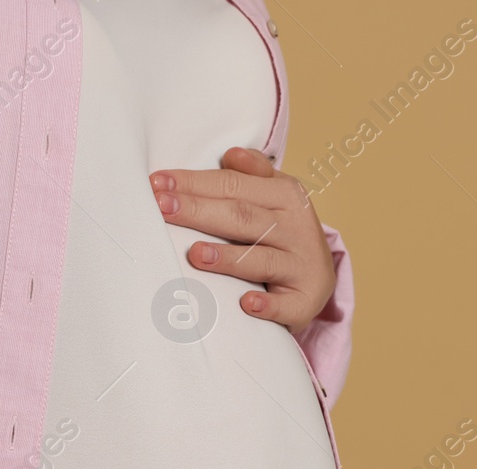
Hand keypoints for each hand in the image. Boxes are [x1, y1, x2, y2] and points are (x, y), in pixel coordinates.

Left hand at [149, 146, 335, 333]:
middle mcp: (297, 228)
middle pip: (243, 217)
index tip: (158, 184)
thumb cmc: (283, 232)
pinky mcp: (306, 301)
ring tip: (196, 254)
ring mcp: (302, 266)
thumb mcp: (275, 195)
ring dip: (229, 258)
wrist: (318, 278)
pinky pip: (286, 305)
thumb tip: (231, 154)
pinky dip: (268, 306)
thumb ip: (253, 173)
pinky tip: (247, 304)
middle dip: (200, 211)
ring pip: (262, 260)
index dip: (195, 183)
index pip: (234, 185)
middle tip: (163, 208)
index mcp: (287, 195)